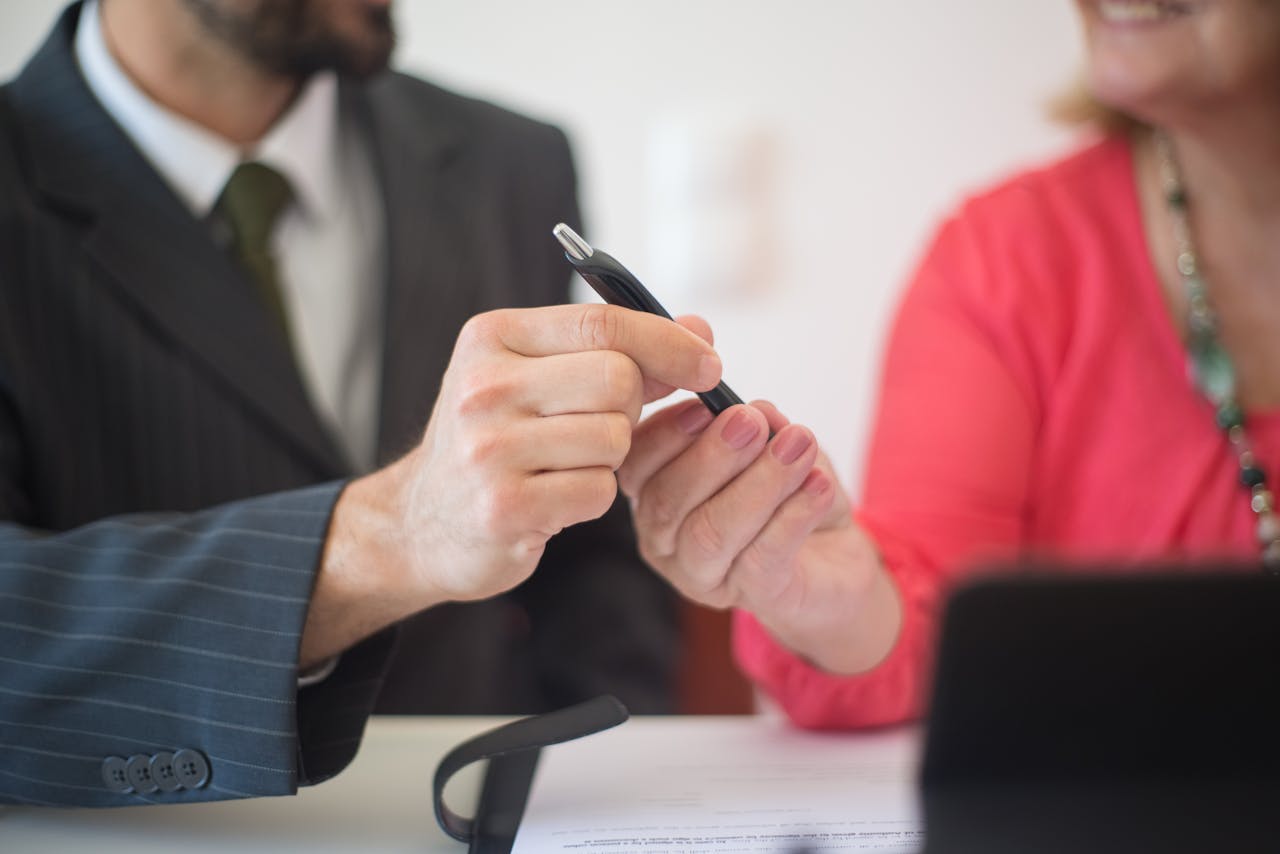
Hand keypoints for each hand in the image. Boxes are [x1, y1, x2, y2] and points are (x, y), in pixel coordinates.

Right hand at [300, 304, 721, 665]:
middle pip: (618, 379)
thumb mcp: (540, 377)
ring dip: (611, 458)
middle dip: (631, 407)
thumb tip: (701, 332)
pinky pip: (599, 491)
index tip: (708, 365)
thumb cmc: (497, 441)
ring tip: (567, 463)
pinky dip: (594, 496)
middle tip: (600, 427)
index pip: (603, 322)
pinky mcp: (503, 508)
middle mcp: (483, 386)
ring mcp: (489, 449)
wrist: (421, 523)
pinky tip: (556, 498)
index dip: (669, 342)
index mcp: (492, 337)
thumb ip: (617, 349)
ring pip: (614, 438)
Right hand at [619, 398, 900, 674]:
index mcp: (654, 496)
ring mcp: (705, 578)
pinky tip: (819, 484)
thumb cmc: (789, 496)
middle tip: (751, 421)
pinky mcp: (755, 598)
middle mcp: (666, 543)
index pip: (636, 467)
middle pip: (668, 501)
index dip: (664, 434)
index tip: (703, 405)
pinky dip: (793, 516)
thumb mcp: (776, 447)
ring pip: (712, 533)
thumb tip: (759, 411)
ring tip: (799, 444)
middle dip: (712, 455)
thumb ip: (763, 427)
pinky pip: (763, 558)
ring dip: (759, 483)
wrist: (836, 559)